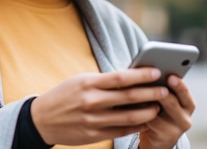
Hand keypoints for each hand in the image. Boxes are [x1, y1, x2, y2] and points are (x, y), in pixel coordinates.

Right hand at [30, 68, 169, 145]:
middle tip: (165, 90)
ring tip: (158, 107)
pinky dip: (136, 127)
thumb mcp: (80, 81)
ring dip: (147, 112)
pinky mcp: (93, 135)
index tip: (157, 72)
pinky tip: (145, 122)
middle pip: (129, 97)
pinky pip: (121, 131)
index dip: (141, 75)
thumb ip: (103, 81)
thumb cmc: (64, 95)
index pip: (121, 77)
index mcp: (88, 83)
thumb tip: (131, 77)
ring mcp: (93, 120)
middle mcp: (91, 101)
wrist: (41, 119)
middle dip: (151, 93)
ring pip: (129, 117)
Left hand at [137, 75, 194, 148]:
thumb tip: (145, 69)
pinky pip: (148, 122)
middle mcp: (185, 117)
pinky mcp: (163, 137)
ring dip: (145, 101)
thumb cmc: (158, 110)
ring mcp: (175, 130)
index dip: (178, 84)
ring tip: (133, 92)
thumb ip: (160, 86)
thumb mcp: (164, 99)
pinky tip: (129, 105)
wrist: (156, 137)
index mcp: (187, 104)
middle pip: (173, 103)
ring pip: (157, 113)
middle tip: (152, 84)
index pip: (185, 93)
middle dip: (161, 92)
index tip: (170, 76)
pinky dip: (138, 112)